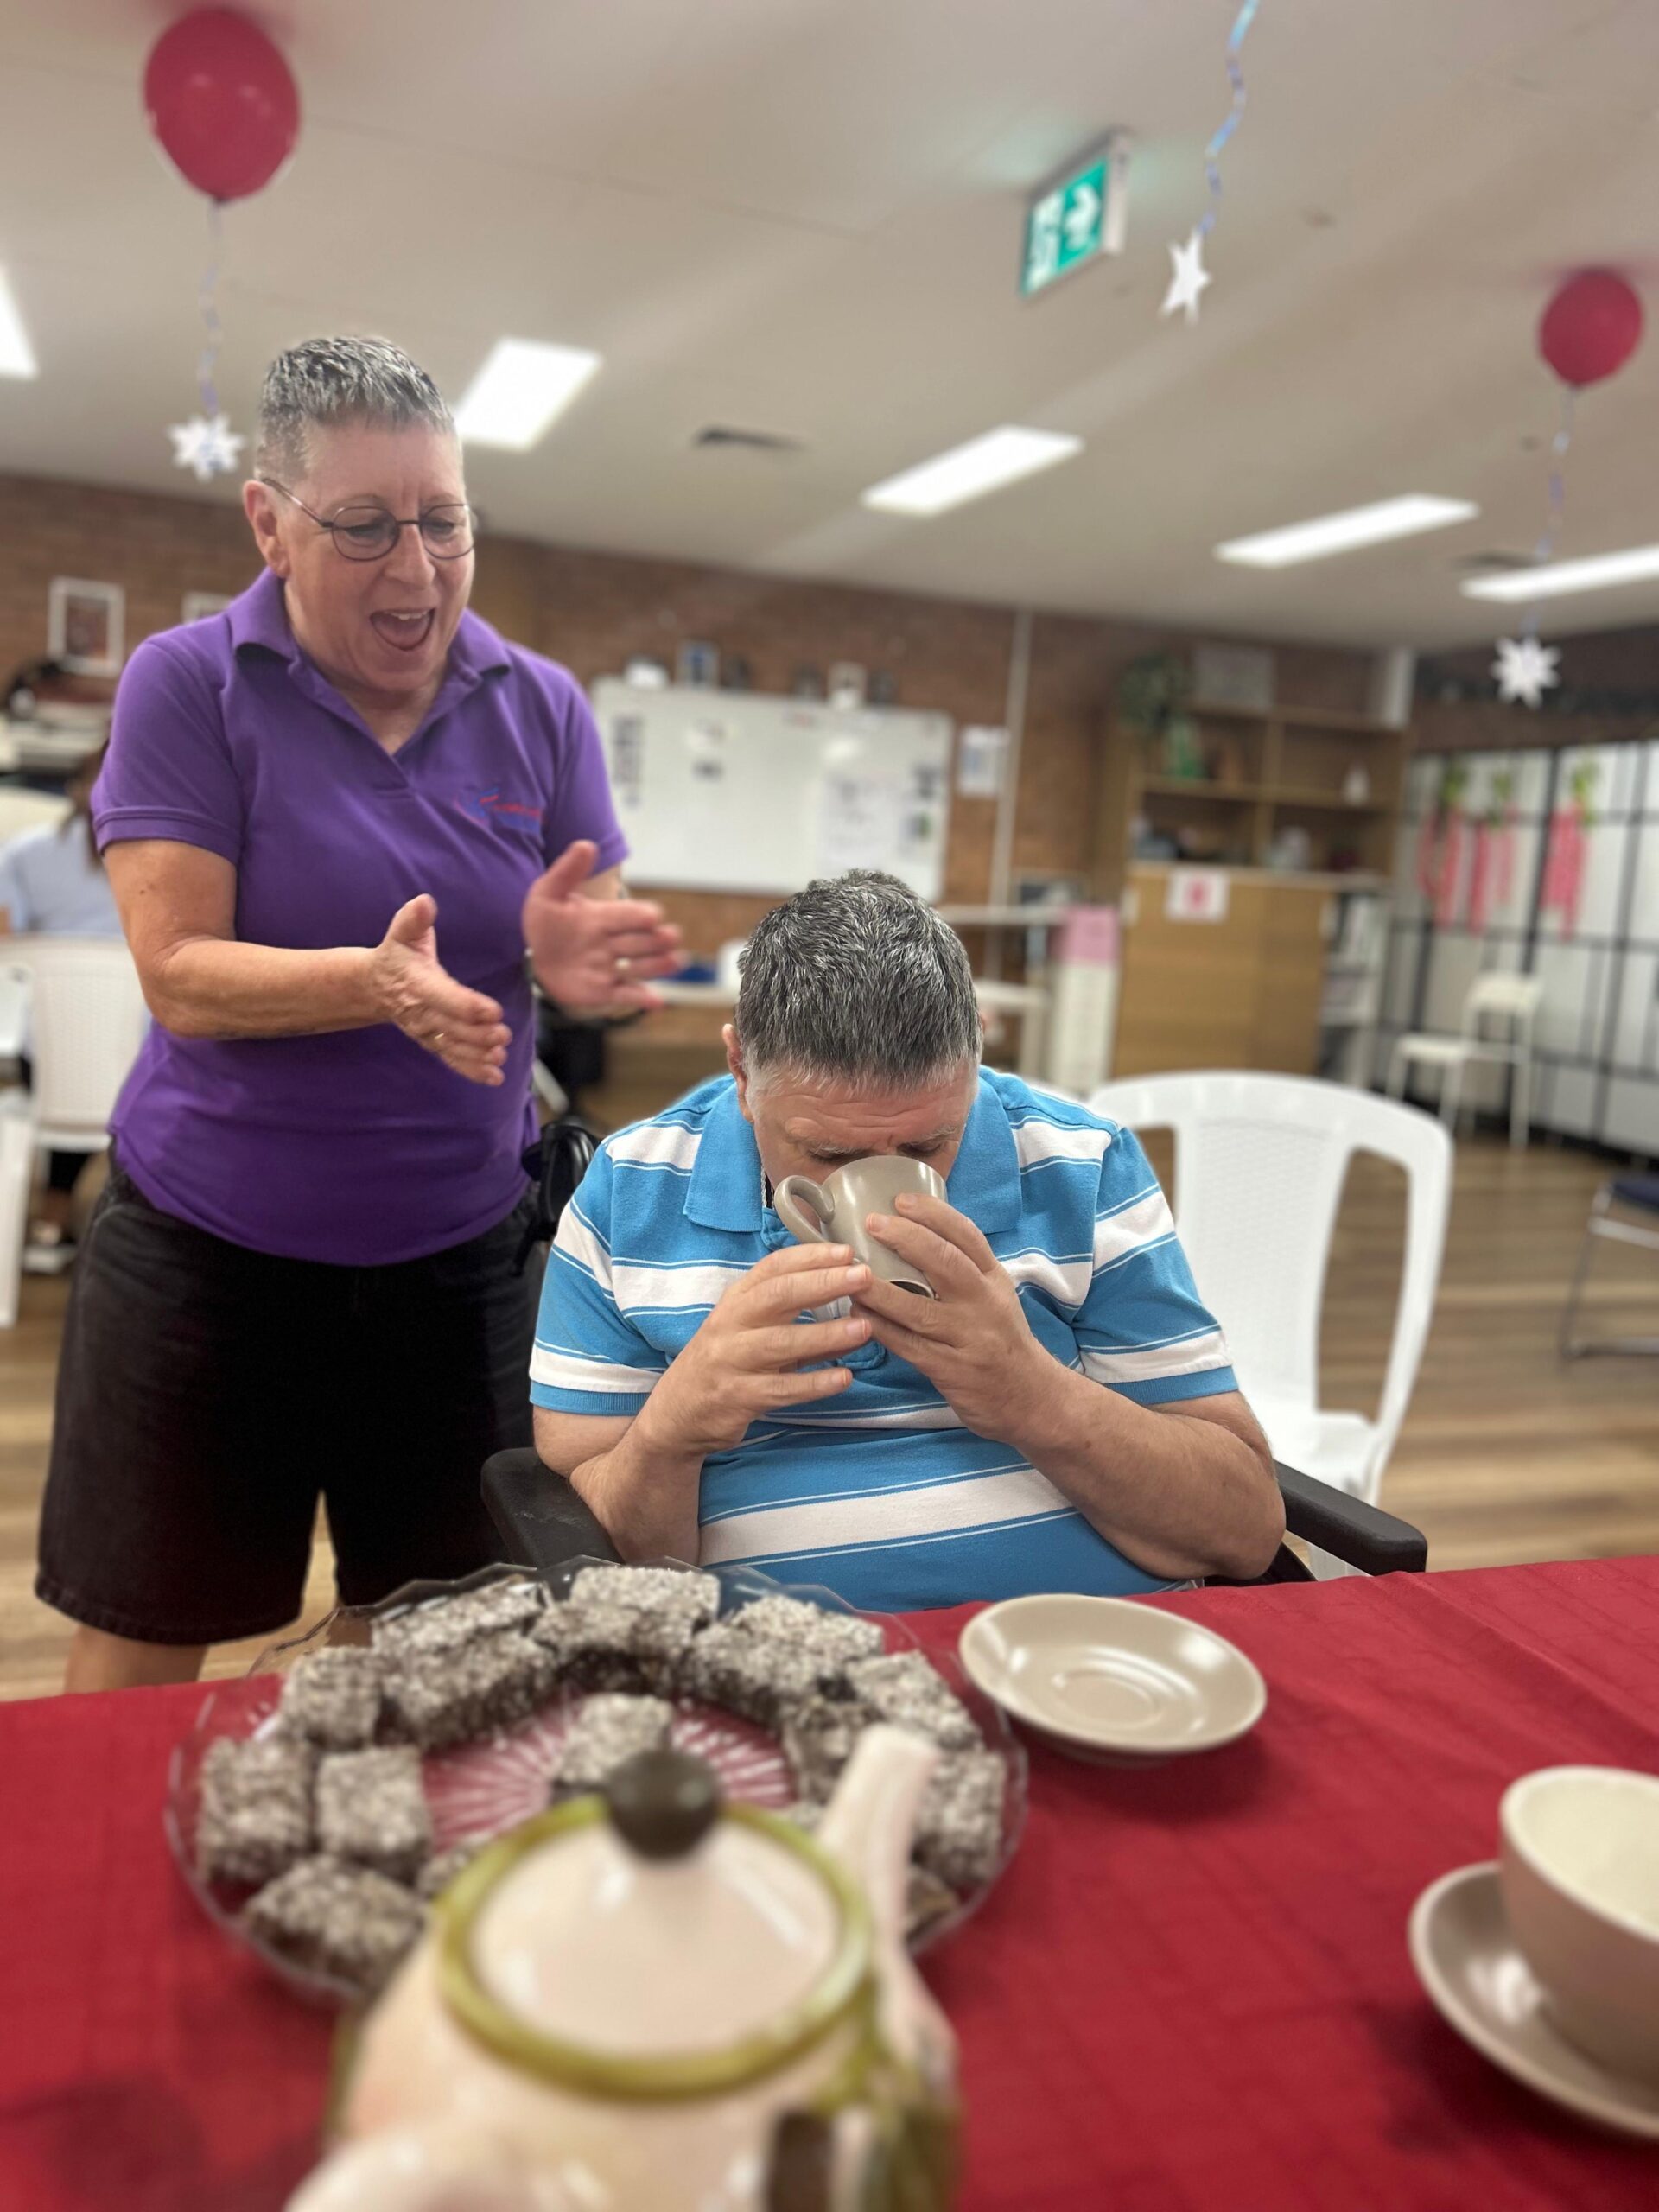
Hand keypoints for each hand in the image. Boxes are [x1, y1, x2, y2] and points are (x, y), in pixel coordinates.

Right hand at [371, 894, 510, 1085]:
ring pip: (453, 1047)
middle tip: (503, 1035)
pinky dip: (472, 1070)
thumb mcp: (403, 933)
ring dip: (477, 1055)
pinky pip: (452, 1059)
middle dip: (478, 1035)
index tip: (492, 1011)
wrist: (373, 986)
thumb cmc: (397, 956)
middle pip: (452, 1027)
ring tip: (500, 1058)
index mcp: (417, 984)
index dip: (467, 1005)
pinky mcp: (433, 1042)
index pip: (443, 997)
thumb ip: (414, 919)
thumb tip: (425, 902)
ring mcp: (427, 1031)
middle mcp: (421, 1012)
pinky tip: (494, 1078)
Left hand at [522, 841, 682, 1013]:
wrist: (535, 955)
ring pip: (640, 967)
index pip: (629, 915)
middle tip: (671, 937)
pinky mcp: (604, 991)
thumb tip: (586, 845)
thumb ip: (567, 871)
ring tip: (676, 962)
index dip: (641, 915)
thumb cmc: (546, 921)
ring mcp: (610, 967)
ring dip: (658, 965)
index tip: (653, 916)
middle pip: (641, 941)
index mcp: (604, 917)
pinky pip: (625, 995)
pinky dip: (642, 999)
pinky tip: (656, 1002)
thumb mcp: (548, 892)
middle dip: (657, 940)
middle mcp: (612, 942)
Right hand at [641, 1244, 873, 1457]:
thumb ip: (793, 1315)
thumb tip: (850, 1297)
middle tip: (863, 1277)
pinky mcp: (735, 1397)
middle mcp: (729, 1324)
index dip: (809, 1257)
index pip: (772, 1268)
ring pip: (780, 1342)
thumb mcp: (749, 1330)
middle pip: (777, 1296)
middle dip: (823, 1283)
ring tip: (864, 1327)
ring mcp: (729, 1361)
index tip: (846, 1252)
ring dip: (825, 1334)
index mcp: (735, 1301)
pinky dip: (814, 1384)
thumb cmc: (724, 1364)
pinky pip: (780, 1389)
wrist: (677, 1414)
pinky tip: (844, 1378)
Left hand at [856, 1192, 1047, 1440]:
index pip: (967, 1236)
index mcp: (994, 1280)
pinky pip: (909, 1346)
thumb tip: (913, 1236)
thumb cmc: (1002, 1341)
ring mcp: (968, 1338)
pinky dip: (882, 1330)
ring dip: (880, 1290)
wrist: (1030, 1398)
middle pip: (946, 1262)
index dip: (933, 1214)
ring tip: (850, 1273)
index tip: (900, 1199)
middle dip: (907, 1239)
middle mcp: (984, 1304)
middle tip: (872, 1224)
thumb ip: (964, 1270)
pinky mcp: (951, 1370)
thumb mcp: (995, 1297)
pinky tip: (858, 1317)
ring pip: (919, 1309)